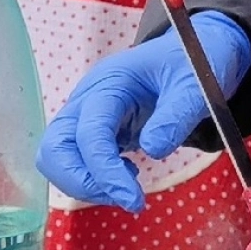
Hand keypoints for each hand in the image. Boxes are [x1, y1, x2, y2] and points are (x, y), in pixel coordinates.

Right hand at [36, 13, 250, 211]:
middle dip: (82, 182)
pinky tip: (128, 175)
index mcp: (109, 82)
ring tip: (129, 188)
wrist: (195, 50)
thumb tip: (154, 150)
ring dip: (85, 183)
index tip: (133, 199)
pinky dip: (94, 178)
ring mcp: (88, 115)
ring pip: (58, 158)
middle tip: (126, 199)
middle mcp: (88, 99)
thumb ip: (176, 115)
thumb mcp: (195, 84)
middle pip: (54, 148)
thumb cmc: (193, 61)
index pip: (89, 132)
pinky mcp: (96, 130)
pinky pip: (76, 160)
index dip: (104, 171)